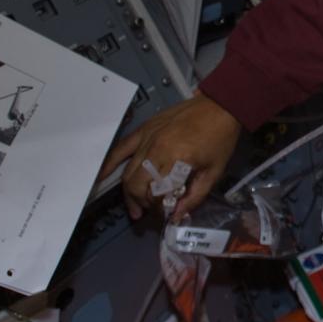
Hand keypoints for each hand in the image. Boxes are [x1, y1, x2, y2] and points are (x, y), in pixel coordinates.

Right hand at [98, 93, 241, 221]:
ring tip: (135, 207)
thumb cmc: (220, 138)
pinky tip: (101, 177)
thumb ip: (195, 196)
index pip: (156, 193)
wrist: (220, 106)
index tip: (166, 213)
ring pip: (127, 172)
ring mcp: (147, 137)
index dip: (158, 208)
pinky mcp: (144, 129)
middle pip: (136, 185)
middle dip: (141, 203)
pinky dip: (109, 164)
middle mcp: (157, 148)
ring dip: (129, 192)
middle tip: (150, 211)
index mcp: (177, 159)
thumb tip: (176, 215)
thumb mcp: (214, 171)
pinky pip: (120, 148)